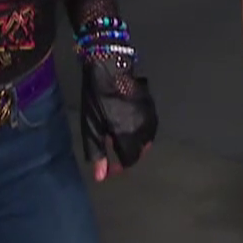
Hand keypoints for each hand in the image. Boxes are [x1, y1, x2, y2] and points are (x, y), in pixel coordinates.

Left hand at [80, 52, 157, 180]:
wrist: (110, 66)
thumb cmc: (96, 97)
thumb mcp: (91, 127)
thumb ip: (98, 153)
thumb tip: (101, 176)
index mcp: (128, 135)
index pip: (129, 160)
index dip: (118, 166)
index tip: (108, 165)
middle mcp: (144, 129)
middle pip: (140, 151)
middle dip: (127, 154)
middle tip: (112, 150)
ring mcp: (150, 116)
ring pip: (147, 140)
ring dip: (135, 143)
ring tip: (119, 137)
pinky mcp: (151, 106)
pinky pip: (149, 127)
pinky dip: (140, 131)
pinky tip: (128, 125)